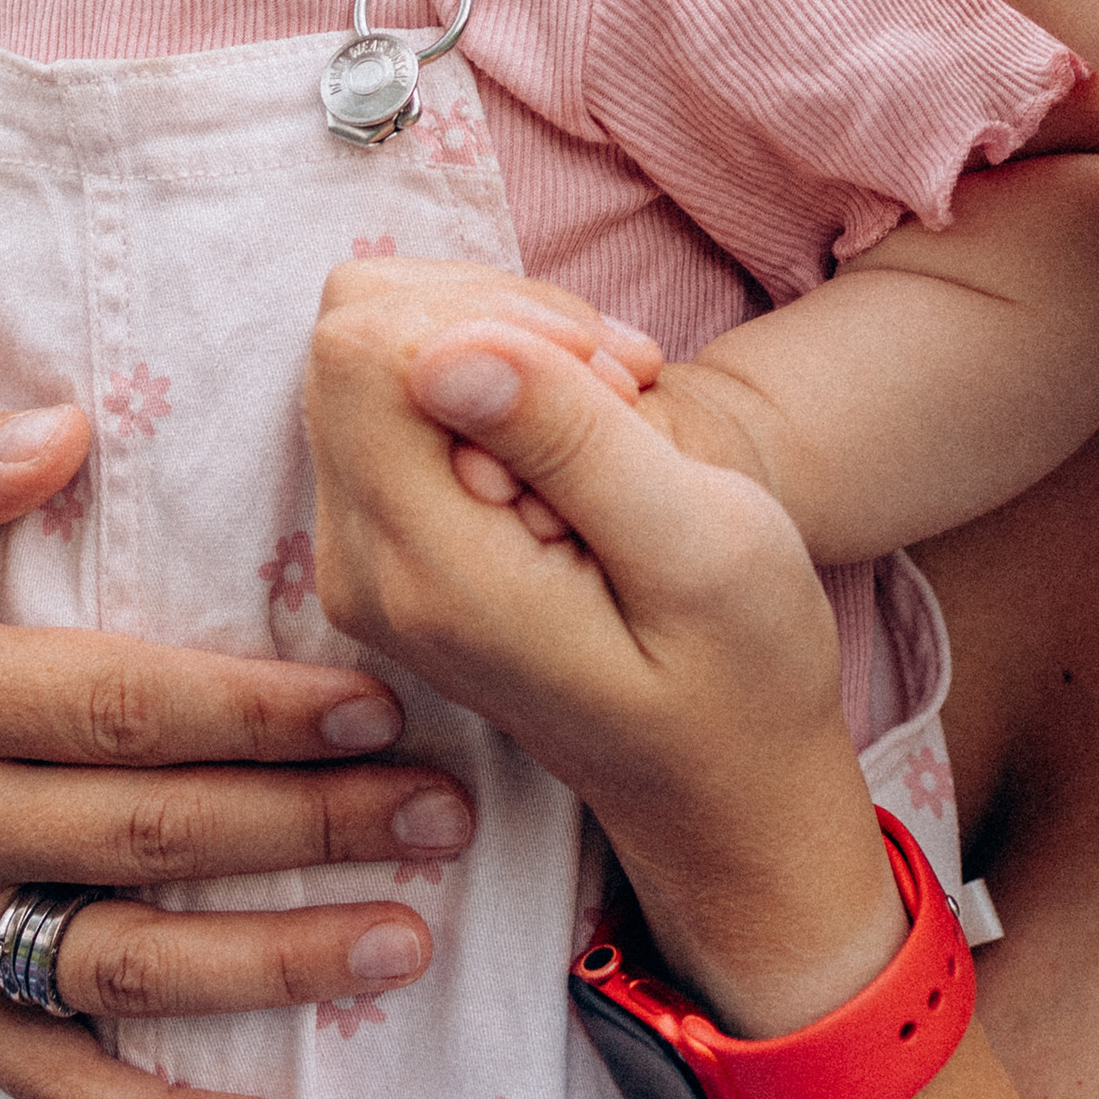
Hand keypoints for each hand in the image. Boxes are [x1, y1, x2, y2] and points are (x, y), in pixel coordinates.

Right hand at [0, 524, 479, 1098]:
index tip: (377, 704)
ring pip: (128, 965)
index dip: (255, 712)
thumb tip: (68, 426)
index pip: (123, 706)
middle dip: (313, 825)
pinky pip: (55, 1084)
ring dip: (277, 960)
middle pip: (155, 832)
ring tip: (407, 941)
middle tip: (447, 814)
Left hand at [303, 296, 903, 1037]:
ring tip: (617, 403)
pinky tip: (589, 421)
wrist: (718, 782)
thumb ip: (569, 441)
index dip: (493, 318)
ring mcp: (364, 550)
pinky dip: (498, 371)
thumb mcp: (703, 547)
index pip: (364, 350)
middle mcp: (362, 562)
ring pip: (377, 344)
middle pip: (357, 328)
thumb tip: (439, 350)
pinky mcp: (389, 533)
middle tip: (620, 387)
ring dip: (506, 337)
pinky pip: (403, 390)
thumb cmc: (741, 674)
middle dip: (497, 317)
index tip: (607, 381)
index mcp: (428, 571)